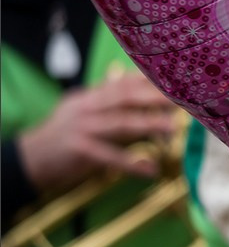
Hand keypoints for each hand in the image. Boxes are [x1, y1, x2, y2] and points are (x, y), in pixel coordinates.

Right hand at [18, 73, 179, 193]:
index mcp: (88, 97)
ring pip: (121, 124)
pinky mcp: (79, 151)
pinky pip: (111, 157)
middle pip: (124, 98)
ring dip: (149, 125)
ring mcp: (82, 129)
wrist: (29, 159)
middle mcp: (85, 109)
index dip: (148, 83)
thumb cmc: (62, 135)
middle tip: (180, 101)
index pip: (122, 84)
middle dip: (154, 98)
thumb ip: (103, 96)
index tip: (173, 82)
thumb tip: (125, 76)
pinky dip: (133, 164)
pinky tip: (151, 170)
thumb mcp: (79, 110)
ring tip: (172, 129)